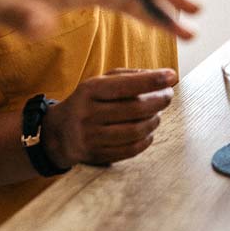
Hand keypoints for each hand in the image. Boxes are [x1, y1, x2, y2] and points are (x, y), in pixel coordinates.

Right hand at [41, 68, 175, 166]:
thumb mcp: (100, 83)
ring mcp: (91, 137)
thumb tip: (162, 76)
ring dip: (154, 121)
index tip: (172, 75)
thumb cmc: (89, 102)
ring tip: (158, 114)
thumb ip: (129, 76)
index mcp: (89, 90)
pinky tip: (149, 131)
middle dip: (159, 101)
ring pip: (135, 130)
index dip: (152, 80)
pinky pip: (130, 149)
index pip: (125, 85)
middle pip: (135, 109)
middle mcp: (88, 113)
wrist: (58, 133)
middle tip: (168, 95)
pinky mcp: (96, 155)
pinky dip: (146, 140)